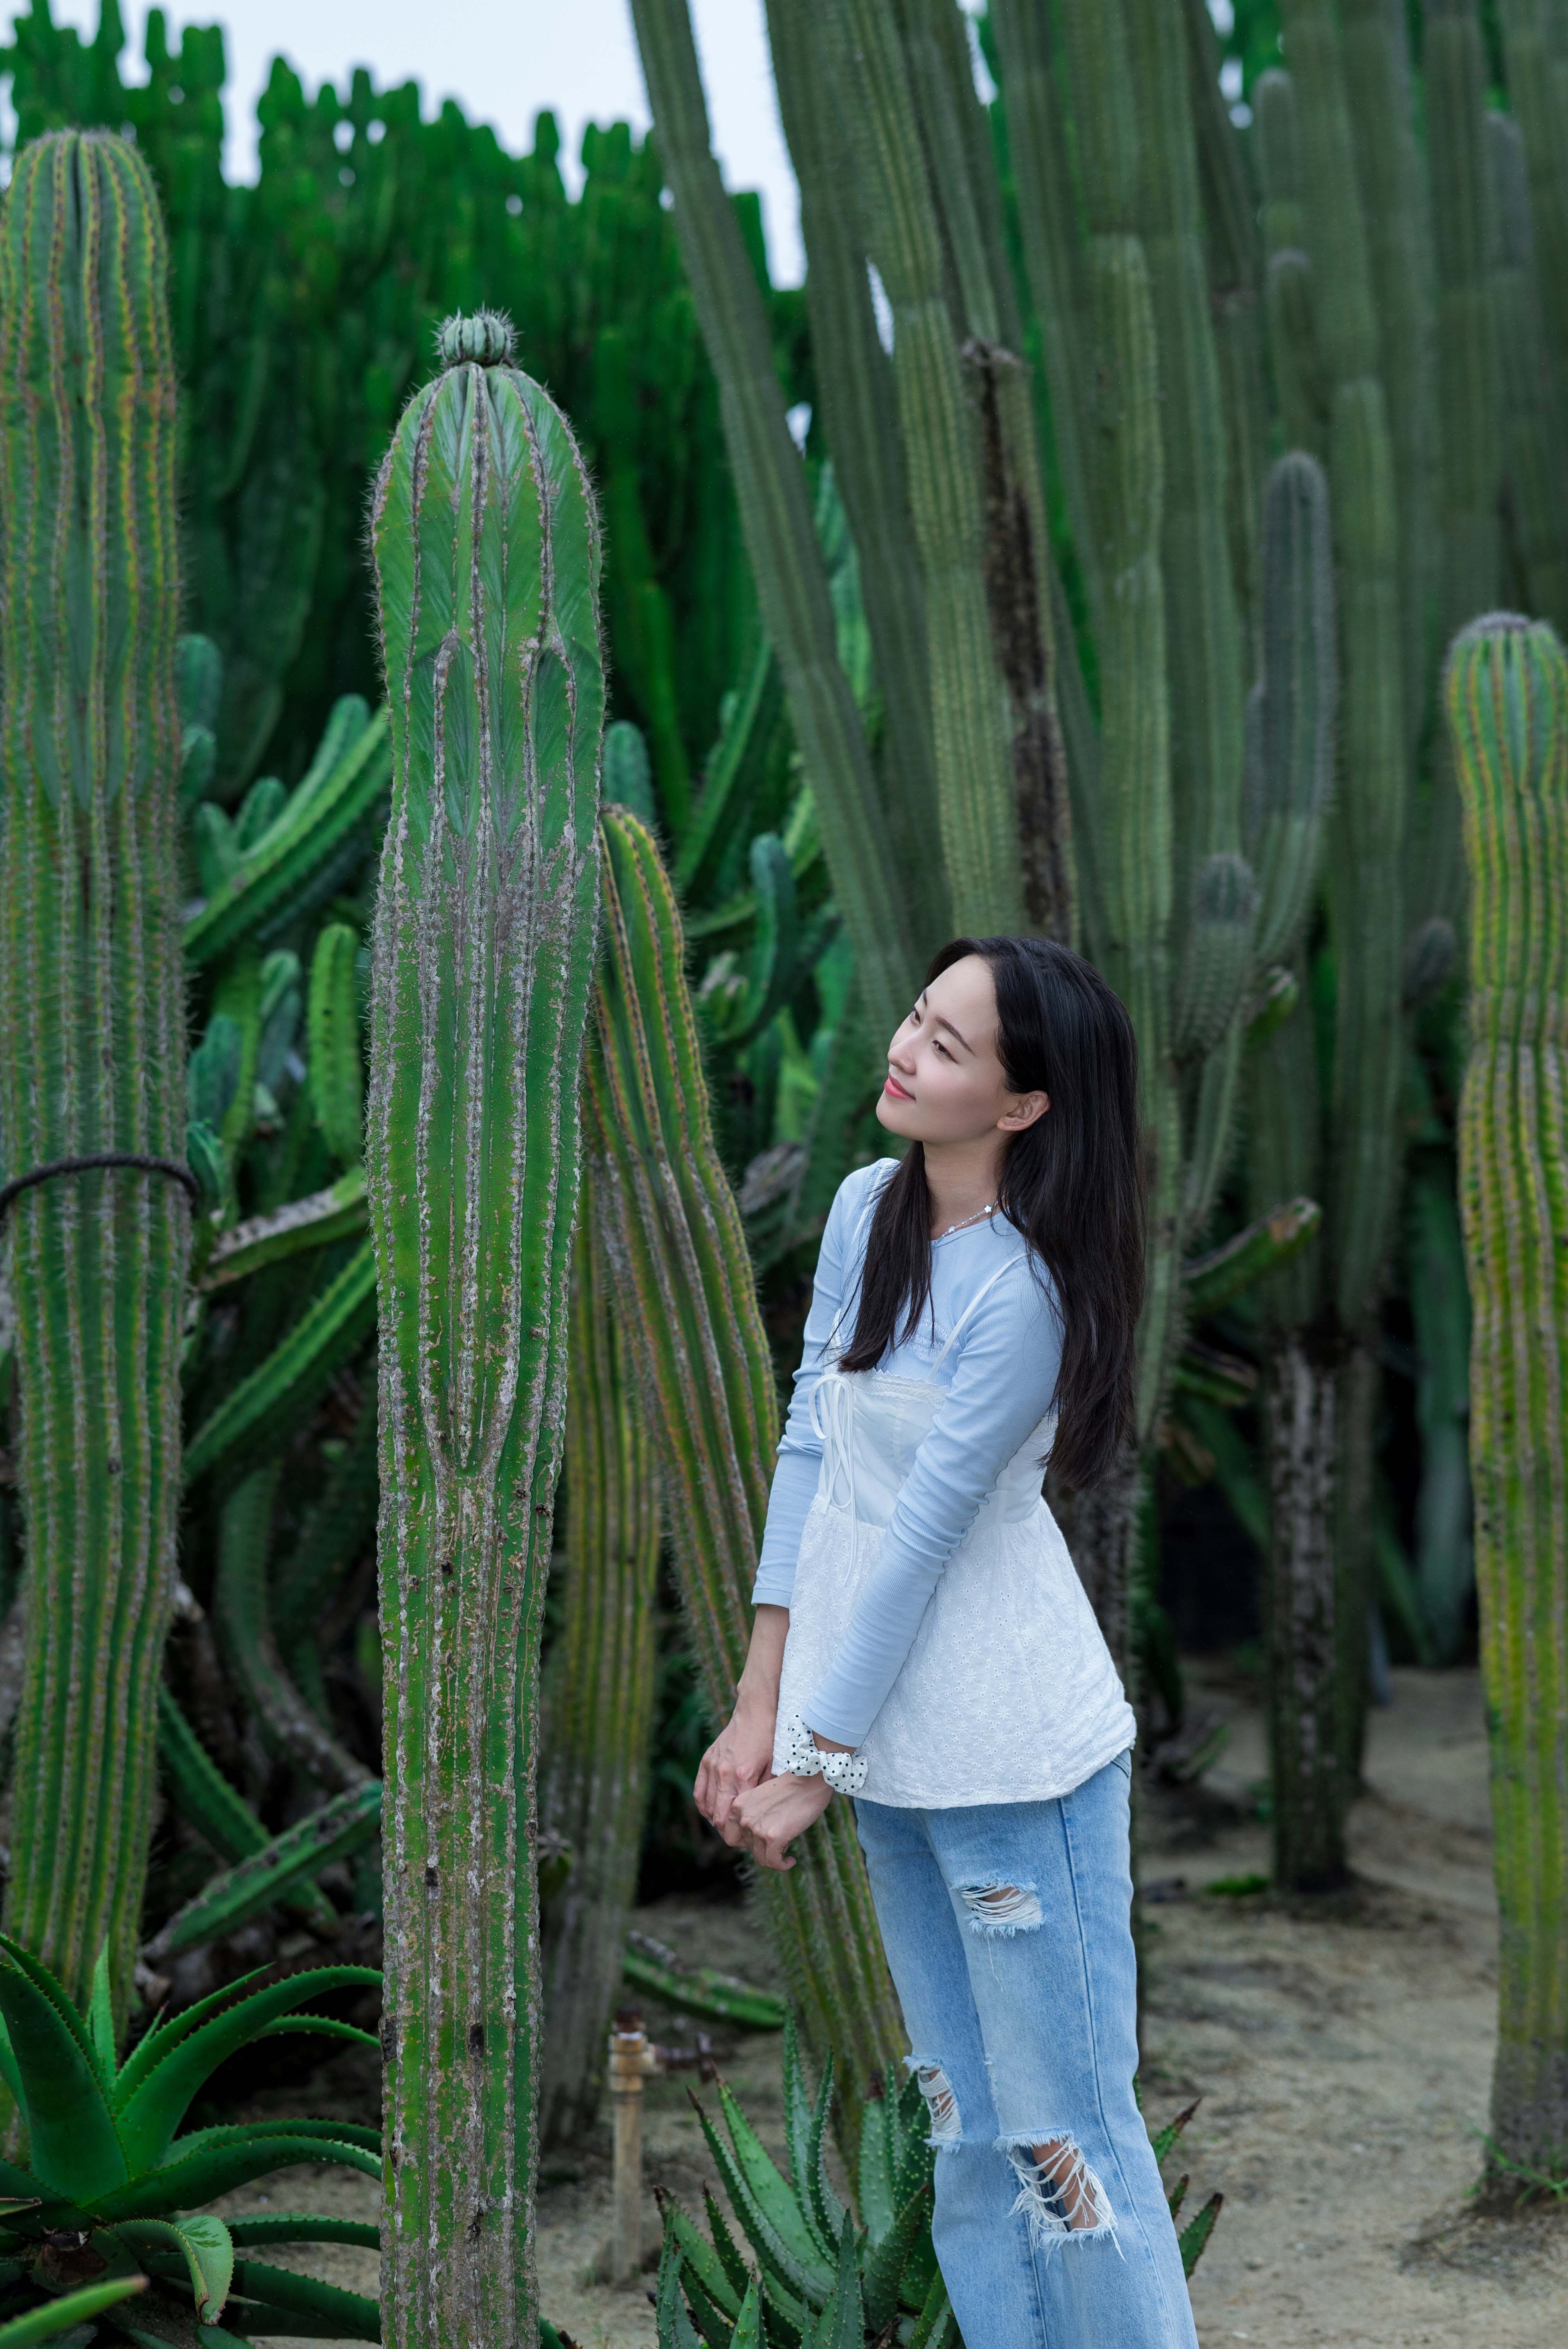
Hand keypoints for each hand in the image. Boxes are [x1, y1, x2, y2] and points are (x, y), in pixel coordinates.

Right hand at [695, 1694, 777, 1845]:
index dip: (737, 1835)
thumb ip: (764, 1792)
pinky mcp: (706, 1760)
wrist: (754, 1712)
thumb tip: (761, 1816)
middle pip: (717, 1817)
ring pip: (705, 1806)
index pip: (732, 1818)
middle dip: (726, 1833)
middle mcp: (723, 1773)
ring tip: (727, 1825)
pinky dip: (703, 1805)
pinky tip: (711, 1812)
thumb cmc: (769, 1739)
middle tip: (738, 1838)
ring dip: (714, 1820)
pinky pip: (699, 1791)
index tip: (746, 1841)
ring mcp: (711, 1766)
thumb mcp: (774, 1767)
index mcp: (742, 1777)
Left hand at [729, 1771, 833, 1871]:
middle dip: (763, 1848)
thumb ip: (752, 1816)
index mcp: (738, 1806)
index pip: (731, 1838)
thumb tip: (753, 1842)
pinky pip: (773, 1862)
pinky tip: (791, 1860)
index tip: (761, 1843)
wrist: (808, 1779)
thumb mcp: (760, 1799)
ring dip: (774, 1857)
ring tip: (786, 1848)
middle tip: (778, 1842)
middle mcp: (743, 1817)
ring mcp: (757, 1828)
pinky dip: (782, 1865)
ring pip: (760, 1858)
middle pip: (748, 1849)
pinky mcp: (772, 1837)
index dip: (747, 1843)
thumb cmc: (790, 1788)